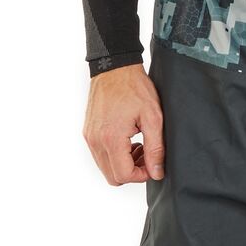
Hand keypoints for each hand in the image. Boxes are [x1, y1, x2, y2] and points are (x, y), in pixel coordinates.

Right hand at [83, 62, 164, 184]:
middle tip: (148, 156)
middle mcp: (96, 141)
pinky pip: (100, 155)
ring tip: (140, 147)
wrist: (114, 69)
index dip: (142, 176)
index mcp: (111, 138)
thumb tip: (156, 172)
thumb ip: (155, 148)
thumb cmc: (134, 88)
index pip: (123, 175)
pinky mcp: (88, 132)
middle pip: (112, 177)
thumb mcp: (153, 118)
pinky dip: (115, 155)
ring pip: (105, 167)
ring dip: (124, 164)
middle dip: (133, 172)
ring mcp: (89, 137)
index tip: (154, 165)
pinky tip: (129, 141)